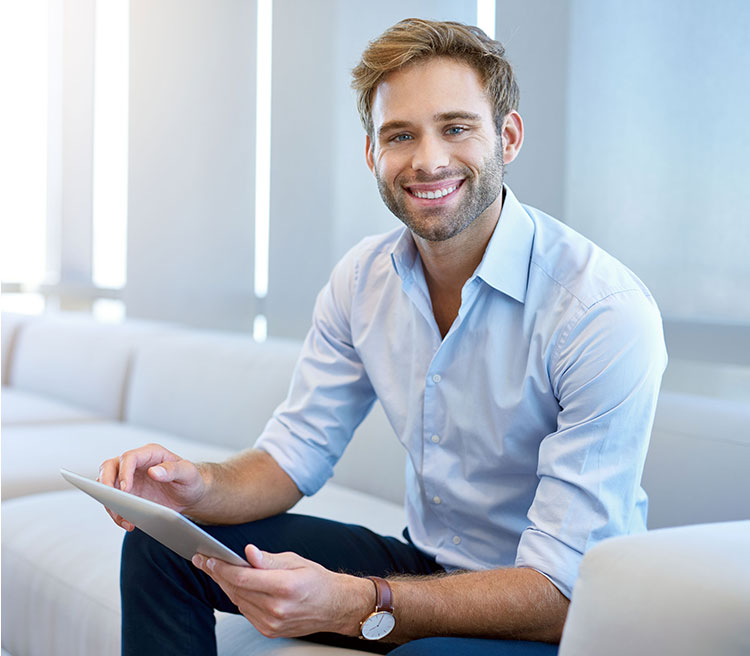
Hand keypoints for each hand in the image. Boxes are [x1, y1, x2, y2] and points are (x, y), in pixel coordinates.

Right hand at [98, 443, 205, 530]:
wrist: (189, 494)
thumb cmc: (190, 479)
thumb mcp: (188, 473)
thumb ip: (173, 470)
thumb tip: (154, 472)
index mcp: (151, 453)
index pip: (129, 457)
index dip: (124, 472)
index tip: (125, 489)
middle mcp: (136, 464)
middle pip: (109, 467)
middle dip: (105, 483)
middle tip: (112, 501)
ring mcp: (129, 478)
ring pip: (106, 485)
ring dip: (110, 503)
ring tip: (124, 519)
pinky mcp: (127, 494)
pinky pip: (113, 502)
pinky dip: (116, 513)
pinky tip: (128, 523)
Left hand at [192, 545, 372, 638]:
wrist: (334, 607)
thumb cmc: (318, 581)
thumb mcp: (296, 561)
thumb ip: (269, 559)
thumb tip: (249, 553)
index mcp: (285, 587)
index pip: (243, 578)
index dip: (222, 567)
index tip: (209, 557)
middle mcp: (277, 608)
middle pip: (236, 590)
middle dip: (217, 573)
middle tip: (204, 560)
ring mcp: (272, 622)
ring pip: (238, 601)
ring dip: (224, 584)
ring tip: (213, 569)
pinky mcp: (269, 630)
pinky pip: (245, 610)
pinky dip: (237, 596)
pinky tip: (232, 584)